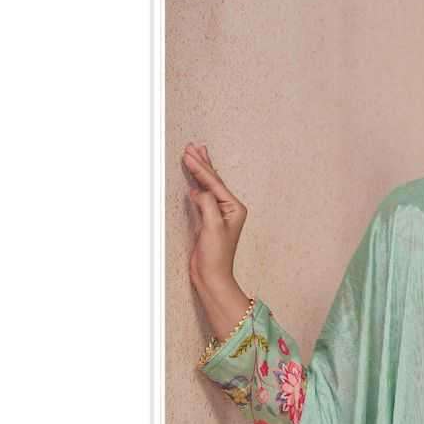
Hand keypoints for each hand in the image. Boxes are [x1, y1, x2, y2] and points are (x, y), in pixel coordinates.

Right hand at [183, 141, 248, 294]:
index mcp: (235, 208)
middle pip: (214, 181)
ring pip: (209, 186)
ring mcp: (220, 214)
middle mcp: (229, 209)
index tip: (188, 154)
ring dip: (201, 170)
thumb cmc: (216, 256)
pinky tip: (194, 179)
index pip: (215, 183)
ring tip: (195, 154)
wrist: (211, 275)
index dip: (201, 168)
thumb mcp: (212, 226)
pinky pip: (203, 196)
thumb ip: (207, 204)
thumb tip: (198, 190)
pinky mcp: (210, 220)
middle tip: (192, 147)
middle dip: (202, 163)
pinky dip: (198, 184)